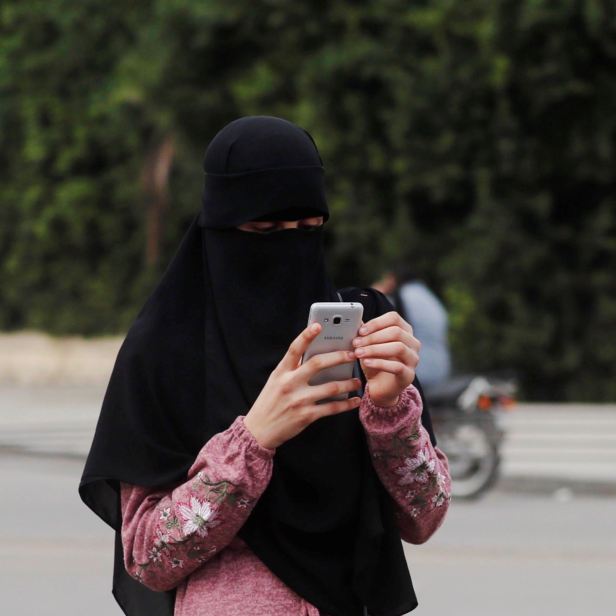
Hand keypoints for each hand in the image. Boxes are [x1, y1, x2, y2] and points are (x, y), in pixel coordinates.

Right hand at [244, 323, 361, 448]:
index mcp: (281, 372)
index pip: (295, 349)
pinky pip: (332, 408)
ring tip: (357, 381)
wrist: (259, 430)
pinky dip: (346, 404)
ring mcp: (298, 400)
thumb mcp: (276, 381)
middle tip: (352, 354)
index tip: (319, 325)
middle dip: (338, 357)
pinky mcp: (306, 416)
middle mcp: (289, 384)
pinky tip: (355, 400)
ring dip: (347, 383)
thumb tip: (315, 355)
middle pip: (317, 364)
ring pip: (330, 387)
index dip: (306, 336)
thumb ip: (292, 369)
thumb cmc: (270, 402)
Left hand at [352, 311, 419, 406]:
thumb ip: (365, 333)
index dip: (376, 323)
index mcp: (404, 331)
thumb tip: (356, 321)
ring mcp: (413, 359)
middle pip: (396, 332)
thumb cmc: (376, 363)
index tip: (361, 331)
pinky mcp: (409, 374)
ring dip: (375, 349)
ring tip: (359, 353)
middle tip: (356, 343)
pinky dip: (380, 363)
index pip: (394, 318)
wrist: (380, 387)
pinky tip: (367, 362)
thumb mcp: (368, 346)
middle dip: (373, 337)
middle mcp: (412, 343)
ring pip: (399, 347)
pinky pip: (397, 366)